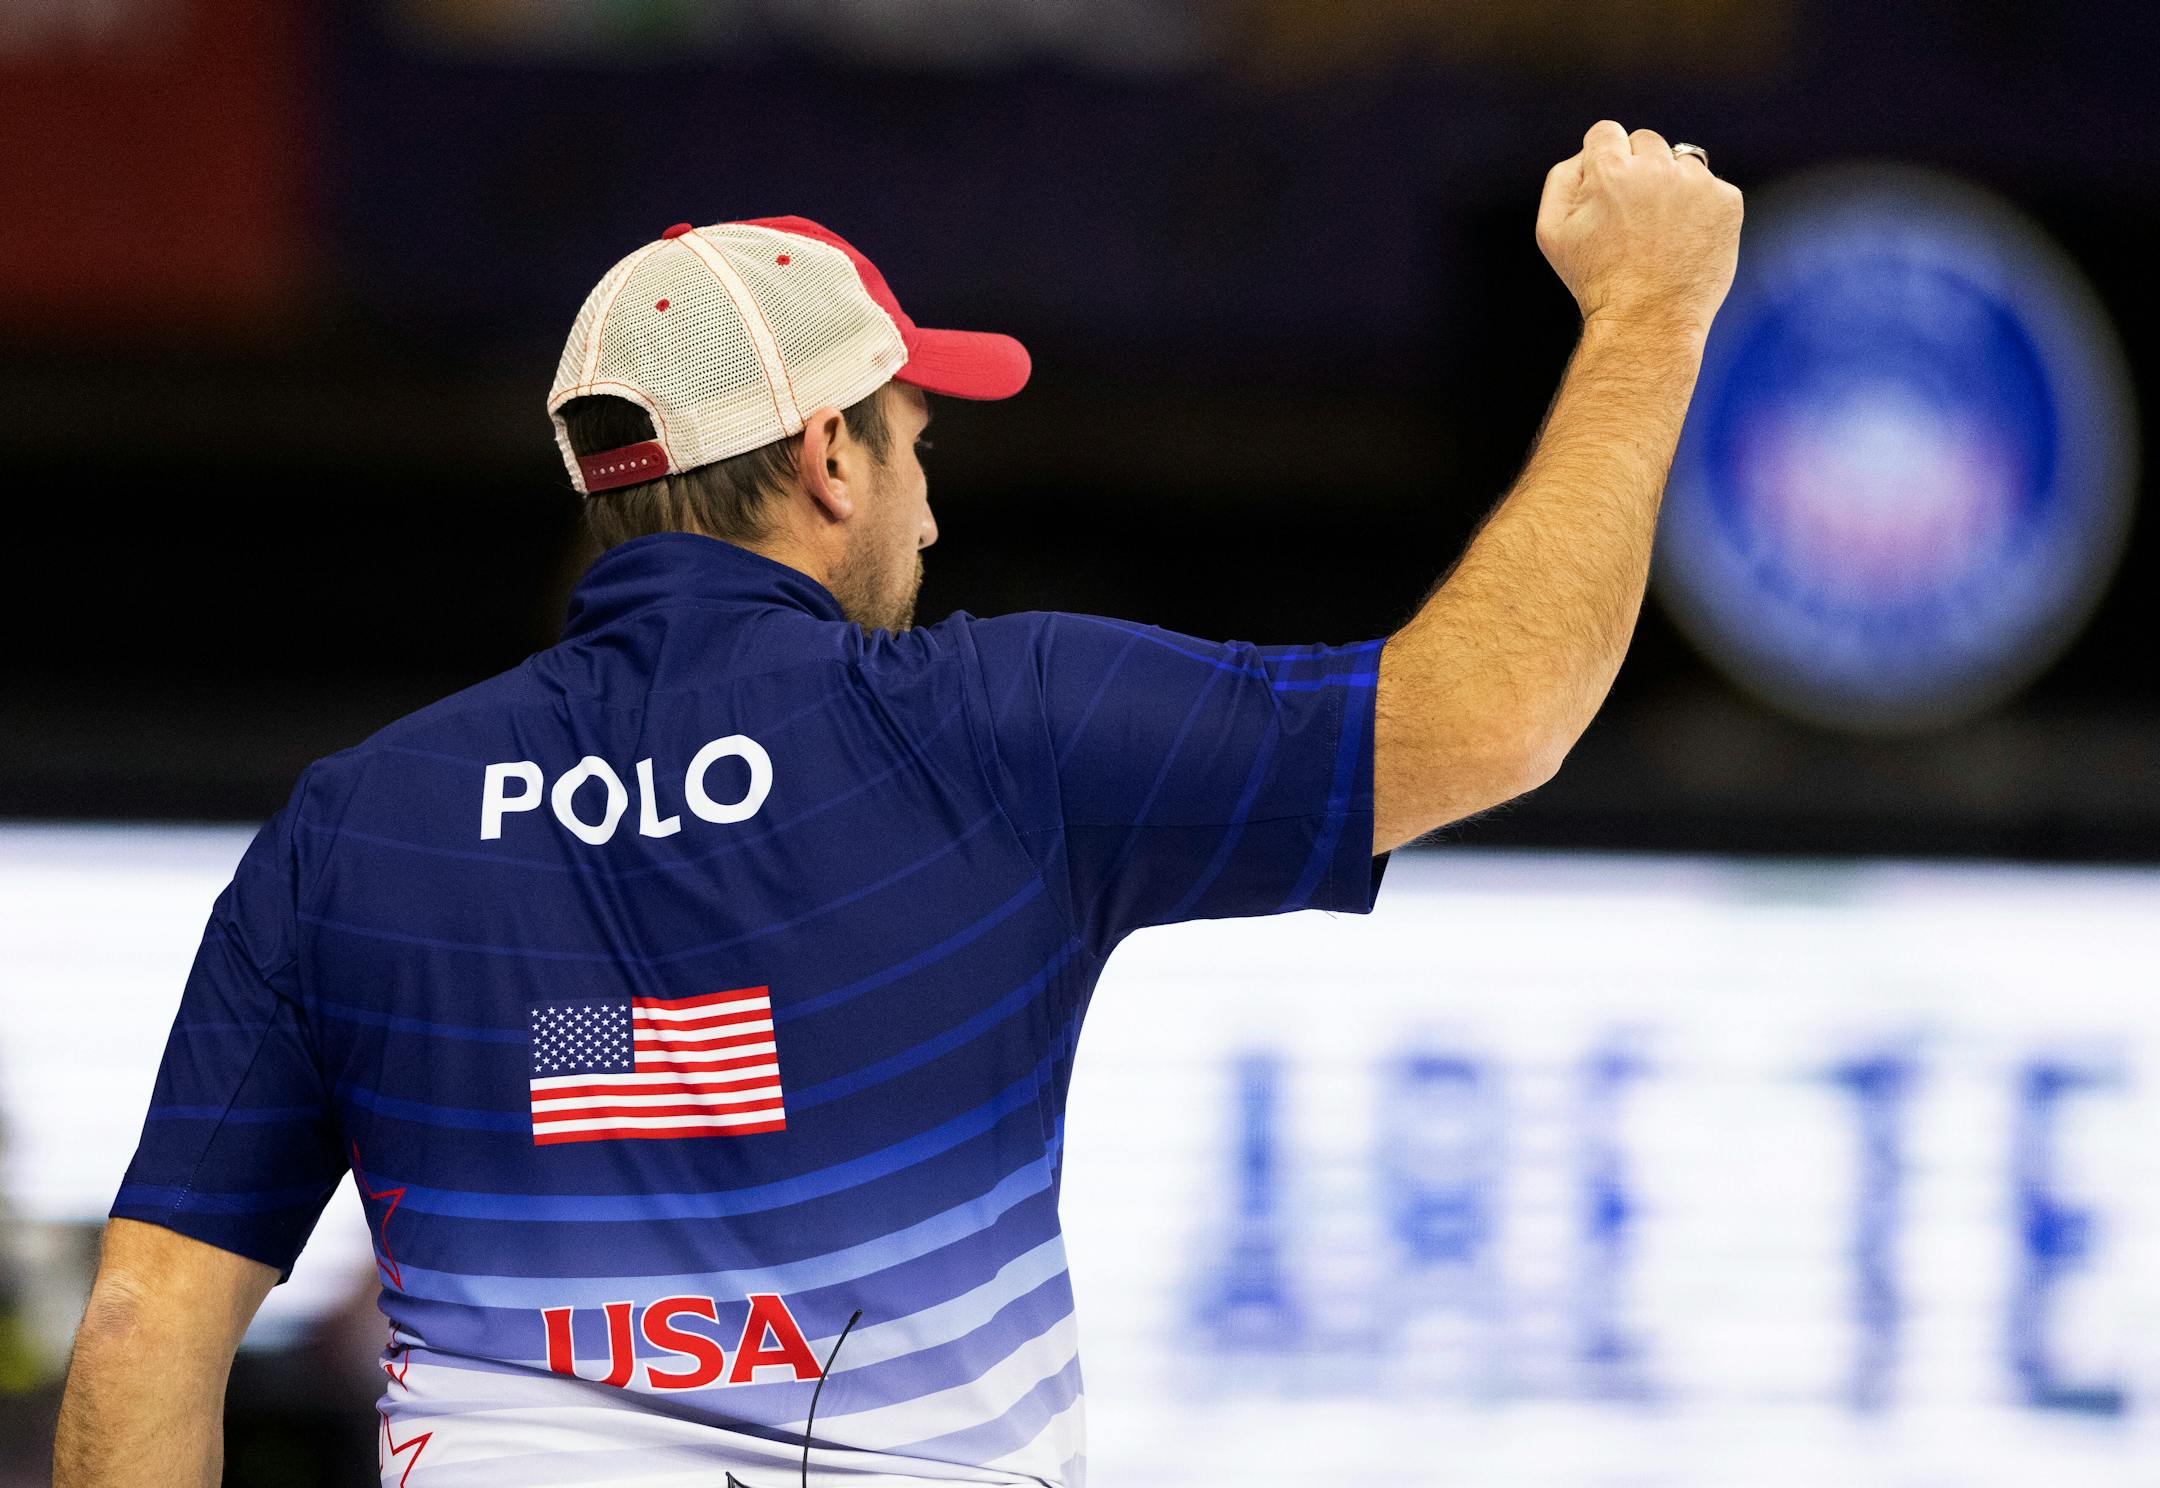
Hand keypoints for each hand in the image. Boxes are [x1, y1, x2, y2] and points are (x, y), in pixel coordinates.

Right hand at [1535, 120, 1743, 338]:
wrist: (1647, 321)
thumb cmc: (1595, 279)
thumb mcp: (1552, 231)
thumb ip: (1563, 177)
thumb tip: (1588, 153)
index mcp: (1610, 170)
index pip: (1606, 133)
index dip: (1603, 159)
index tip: (1607, 187)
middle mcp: (1656, 168)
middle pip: (1646, 141)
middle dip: (1638, 170)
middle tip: (1632, 217)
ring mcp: (1696, 183)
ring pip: (1682, 162)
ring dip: (1671, 186)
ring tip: (1661, 232)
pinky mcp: (1727, 201)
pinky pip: (1711, 188)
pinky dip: (1701, 209)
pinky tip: (1685, 240)